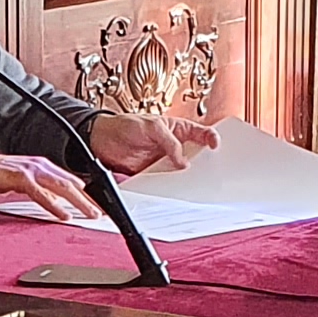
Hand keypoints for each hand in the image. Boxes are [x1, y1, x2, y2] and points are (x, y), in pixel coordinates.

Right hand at [0, 149, 101, 220]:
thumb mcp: (19, 182)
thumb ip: (38, 188)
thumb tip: (54, 201)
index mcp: (40, 165)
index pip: (69, 180)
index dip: (84, 194)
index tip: (95, 207)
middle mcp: (39, 165)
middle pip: (70, 183)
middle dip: (88, 200)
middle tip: (100, 214)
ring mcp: (30, 170)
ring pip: (61, 187)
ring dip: (78, 203)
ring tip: (90, 215)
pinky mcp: (19, 179)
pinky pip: (41, 194)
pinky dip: (54, 206)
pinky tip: (63, 215)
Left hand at [90, 111, 216, 175]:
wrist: (102, 140)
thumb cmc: (126, 125)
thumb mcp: (151, 127)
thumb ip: (169, 142)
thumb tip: (183, 161)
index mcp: (177, 129)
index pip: (201, 133)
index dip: (211, 138)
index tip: (215, 146)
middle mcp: (174, 146)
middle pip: (196, 156)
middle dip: (205, 163)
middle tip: (212, 171)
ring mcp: (165, 161)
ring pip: (183, 172)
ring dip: (188, 178)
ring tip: (196, 185)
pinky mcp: (154, 174)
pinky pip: (167, 182)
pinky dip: (172, 187)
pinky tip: (176, 191)